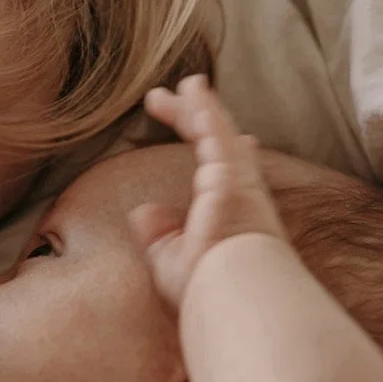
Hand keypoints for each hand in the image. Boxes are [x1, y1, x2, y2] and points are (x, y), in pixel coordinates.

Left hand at [131, 74, 286, 308]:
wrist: (233, 296)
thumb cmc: (207, 289)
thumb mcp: (171, 259)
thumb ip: (158, 233)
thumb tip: (142, 211)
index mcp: (229, 212)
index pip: (225, 169)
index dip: (221, 147)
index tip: (222, 131)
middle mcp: (240, 192)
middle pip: (218, 141)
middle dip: (191, 116)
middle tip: (160, 99)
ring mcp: (239, 181)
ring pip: (217, 130)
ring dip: (196, 104)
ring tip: (177, 86)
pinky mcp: (230, 174)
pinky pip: (217, 131)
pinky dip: (205, 108)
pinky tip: (192, 90)